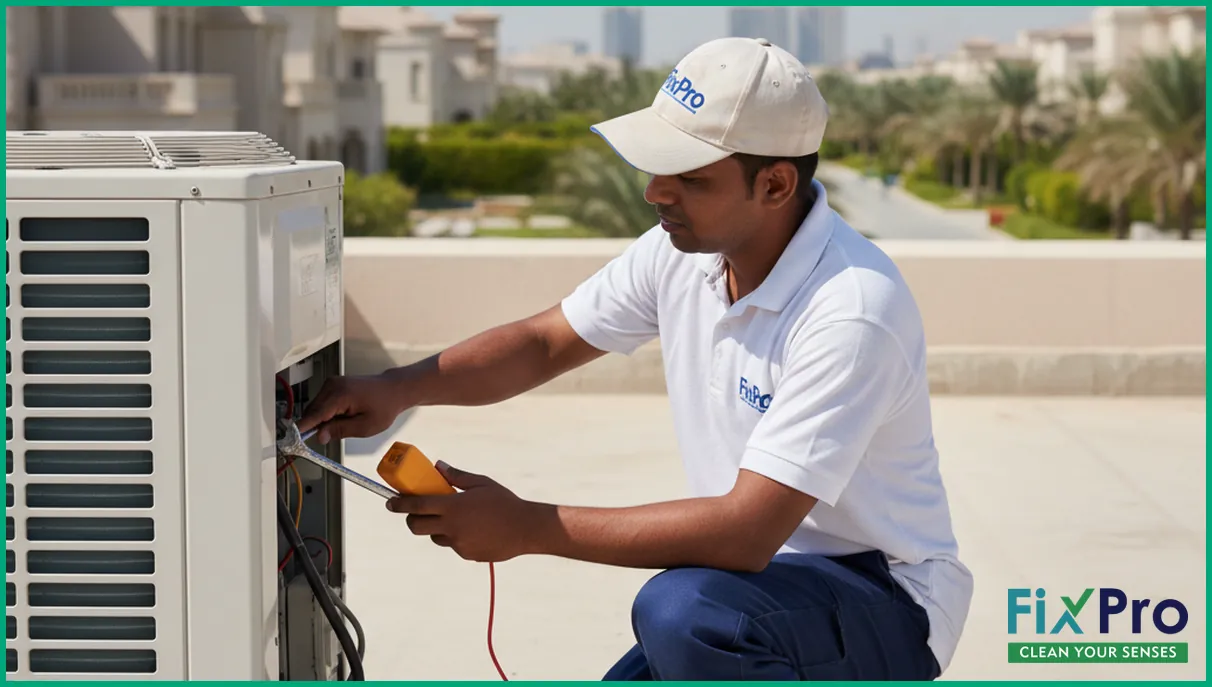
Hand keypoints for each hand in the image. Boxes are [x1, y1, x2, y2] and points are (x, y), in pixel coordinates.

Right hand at [297, 371, 409, 442]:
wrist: (394, 389)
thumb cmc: (384, 408)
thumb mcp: (365, 426)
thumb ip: (340, 430)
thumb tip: (319, 436)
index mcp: (340, 395)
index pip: (314, 414)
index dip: (302, 429)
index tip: (291, 440)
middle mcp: (332, 386)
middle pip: (312, 412)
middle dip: (315, 426)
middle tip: (328, 438)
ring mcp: (331, 383)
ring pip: (315, 408)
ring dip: (322, 420)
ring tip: (344, 423)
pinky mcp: (333, 384)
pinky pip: (322, 403)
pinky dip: (326, 413)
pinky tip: (342, 416)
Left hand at [387, 462, 546, 562]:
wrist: (525, 529)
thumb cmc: (504, 502)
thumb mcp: (481, 483)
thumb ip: (456, 476)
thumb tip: (439, 466)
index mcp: (453, 506)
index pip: (417, 505)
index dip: (399, 504)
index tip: (389, 502)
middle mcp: (452, 527)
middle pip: (417, 526)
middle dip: (411, 519)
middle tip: (416, 512)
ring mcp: (458, 543)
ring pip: (435, 536)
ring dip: (435, 528)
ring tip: (454, 518)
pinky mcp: (466, 554)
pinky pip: (453, 545)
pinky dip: (455, 537)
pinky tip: (473, 529)